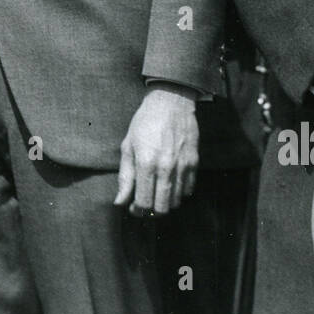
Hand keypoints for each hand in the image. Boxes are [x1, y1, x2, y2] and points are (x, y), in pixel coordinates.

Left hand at [114, 84, 199, 216]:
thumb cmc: (145, 122)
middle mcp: (166, 167)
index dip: (137, 210)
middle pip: (162, 208)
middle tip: (146, 204)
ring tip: (157, 193)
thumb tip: (119, 202)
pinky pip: (189, 189)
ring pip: (176, 201)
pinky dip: (179, 192)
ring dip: (165, 202)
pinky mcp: (194, 162)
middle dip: (152, 211)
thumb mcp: (128, 146)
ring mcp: (182, 166)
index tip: (134, 207)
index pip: (143, 203)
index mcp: (146, 164)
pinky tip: (170, 183)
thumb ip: (125, 177)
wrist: (170, 102)